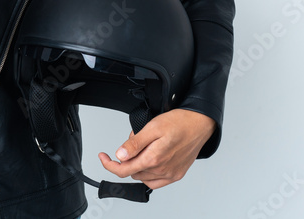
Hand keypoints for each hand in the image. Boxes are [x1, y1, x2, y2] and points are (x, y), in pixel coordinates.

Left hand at [97, 109, 214, 189]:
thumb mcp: (152, 127)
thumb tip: (120, 155)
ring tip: (145, 146)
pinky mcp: (177, 175)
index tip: (103, 157)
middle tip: (134, 141)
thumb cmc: (179, 122)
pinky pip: (156, 182)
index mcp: (154, 158)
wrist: (200, 124)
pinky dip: (148, 174)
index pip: (124, 170)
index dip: (110, 165)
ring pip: (143, 177)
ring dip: (138, 165)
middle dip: (128, 158)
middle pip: (133, 172)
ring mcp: (170, 174)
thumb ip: (135, 143)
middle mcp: (162, 170)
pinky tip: (150, 161)